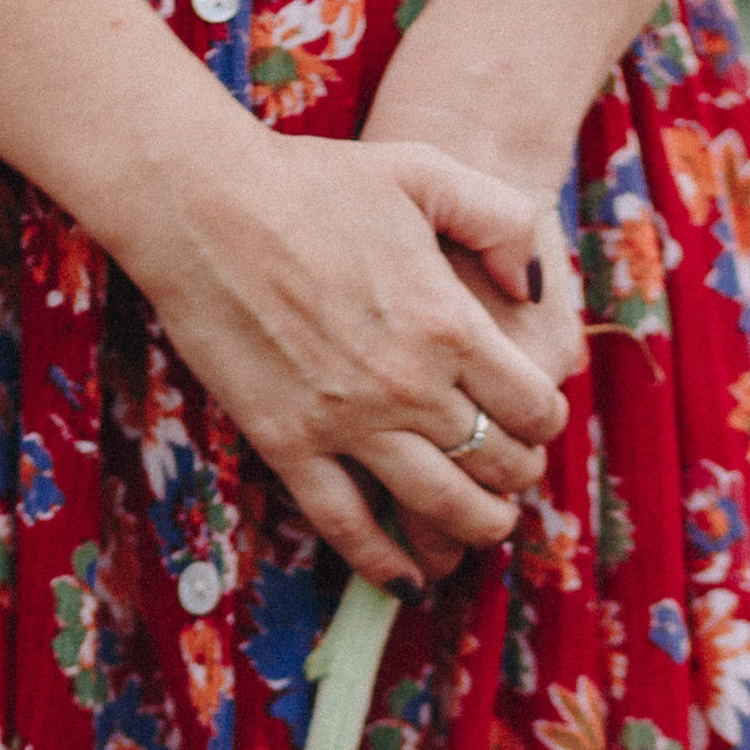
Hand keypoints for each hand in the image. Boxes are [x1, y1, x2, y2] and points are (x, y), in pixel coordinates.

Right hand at [111, 130, 567, 589]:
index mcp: (449, 321)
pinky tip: (410, 579)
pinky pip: (349, 526)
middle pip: (495, 463)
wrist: (205, 206)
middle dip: (518, 477)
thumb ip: (501, 219)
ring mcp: (347, 422)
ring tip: (484, 528)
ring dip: (475, 529)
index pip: (531, 404)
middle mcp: (409, 383)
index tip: (537, 424)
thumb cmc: (312, 180)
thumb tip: (532, 290)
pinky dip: (386, 563)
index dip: (545, 424)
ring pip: (438, 507)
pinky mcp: (290, 446)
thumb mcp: (426, 171)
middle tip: (513, 475)